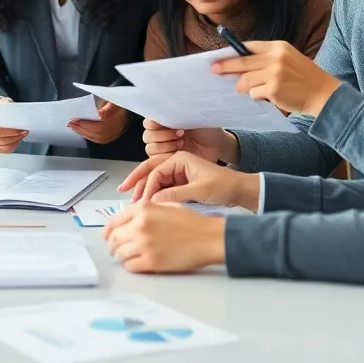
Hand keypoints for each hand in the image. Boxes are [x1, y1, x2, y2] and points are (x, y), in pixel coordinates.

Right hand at [0, 99, 26, 152]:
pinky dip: (12, 146)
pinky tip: (17, 140)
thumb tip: (17, 112)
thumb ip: (7, 105)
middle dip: (15, 137)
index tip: (20, 130)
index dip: (10, 132)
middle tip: (24, 132)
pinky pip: (4, 151)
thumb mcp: (1, 102)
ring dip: (15, 142)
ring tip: (22, 135)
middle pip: (0, 140)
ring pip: (3, 147)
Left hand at [68, 100, 129, 143]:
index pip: (100, 126)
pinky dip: (89, 136)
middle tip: (70, 124)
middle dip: (82, 129)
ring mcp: (115, 133)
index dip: (86, 124)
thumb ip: (108, 107)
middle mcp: (117, 128)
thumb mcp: (115, 99)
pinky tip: (82, 132)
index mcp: (118, 119)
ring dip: (84, 133)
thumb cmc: (118, 100)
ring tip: (73, 128)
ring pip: (97, 137)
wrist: (128, 102)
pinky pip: (100, 139)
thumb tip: (100, 114)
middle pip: (97, 133)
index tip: (75, 120)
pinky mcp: (113, 135)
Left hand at [103, 201, 225, 273]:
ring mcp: (144, 245)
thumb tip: (129, 220)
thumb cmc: (191, 222)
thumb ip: (145, 210)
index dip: (108, 231)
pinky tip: (138, 263)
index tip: (107, 236)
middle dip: (113, 245)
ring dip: (121, 256)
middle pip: (114, 239)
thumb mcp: (166, 205)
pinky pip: (130, 266)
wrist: (208, 238)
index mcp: (143, 209)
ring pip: (120, 254)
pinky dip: (131, 266)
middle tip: (116, 250)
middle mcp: (140, 226)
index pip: (114, 221)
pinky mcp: (151, 262)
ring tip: (128, 257)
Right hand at [117, 151, 259, 208]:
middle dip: (137, 181)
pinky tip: (148, 204)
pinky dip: (154, 195)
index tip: (143, 201)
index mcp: (180, 159)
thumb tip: (155, 201)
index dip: (147, 186)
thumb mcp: (200, 190)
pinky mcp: (180, 183)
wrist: (239, 190)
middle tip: (124, 191)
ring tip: (134, 202)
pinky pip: (163, 188)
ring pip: (155, 180)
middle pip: (151, 171)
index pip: (156, 171)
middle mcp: (177, 163)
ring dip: (144, 190)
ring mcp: (178, 173)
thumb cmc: (224, 185)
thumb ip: (176, 195)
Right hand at [141, 120, 233, 161]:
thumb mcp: (195, 114)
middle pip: (147, 135)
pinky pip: (156, 161)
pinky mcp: (168, 161)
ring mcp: (164, 147)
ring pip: (150, 148)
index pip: (149, 121)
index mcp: (165, 119)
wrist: (218, 145)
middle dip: (162, 135)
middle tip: (180, 133)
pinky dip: (166, 156)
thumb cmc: (208, 128)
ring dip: (165, 146)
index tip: (171, 123)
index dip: (156, 123)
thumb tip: (167, 106)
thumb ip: (179, 111)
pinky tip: (179, 152)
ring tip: (182, 143)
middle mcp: (162, 133)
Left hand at [212, 40, 342, 116]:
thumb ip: (266, 59)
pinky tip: (268, 96)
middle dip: (225, 66)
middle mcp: (276, 57)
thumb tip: (238, 64)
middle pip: (242, 62)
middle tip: (213, 70)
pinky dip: (257, 96)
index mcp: (278, 46)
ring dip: (245, 87)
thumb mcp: (287, 59)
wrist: (323, 93)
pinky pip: (254, 93)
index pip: (248, 47)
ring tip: (254, 89)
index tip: (219, 57)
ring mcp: (274, 73)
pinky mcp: (274, 89)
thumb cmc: (303, 77)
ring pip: (246, 80)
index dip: (232, 52)